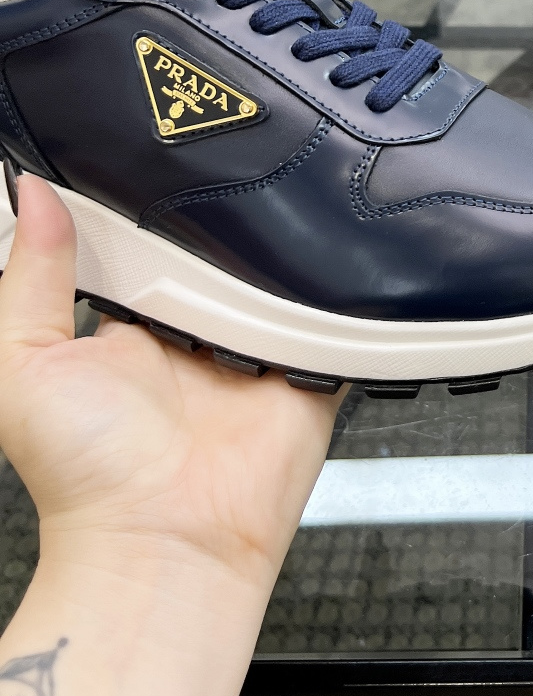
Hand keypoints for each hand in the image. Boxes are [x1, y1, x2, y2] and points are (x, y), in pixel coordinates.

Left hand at [0, 175, 342, 591]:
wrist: (166, 541)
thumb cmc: (86, 474)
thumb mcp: (25, 363)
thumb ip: (30, 277)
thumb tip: (34, 194)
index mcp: (131, 323)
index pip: (150, 242)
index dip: (153, 205)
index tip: (161, 154)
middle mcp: (196, 332)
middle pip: (221, 251)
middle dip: (227, 217)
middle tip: (228, 171)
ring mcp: (256, 350)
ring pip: (280, 273)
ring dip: (282, 250)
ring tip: (279, 210)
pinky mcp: (308, 371)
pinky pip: (336, 318)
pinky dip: (338, 292)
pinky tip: (326, 263)